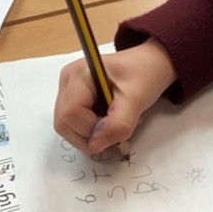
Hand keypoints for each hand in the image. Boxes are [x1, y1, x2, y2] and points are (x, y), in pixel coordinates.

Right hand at [53, 38, 176, 154]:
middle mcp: (67, 81)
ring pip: (66, 126)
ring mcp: (67, 90)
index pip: (71, 113)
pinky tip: (106, 121)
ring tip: (112, 124)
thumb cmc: (144, 74)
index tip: (116, 127)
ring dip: (88, 135)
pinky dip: (89, 130)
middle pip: (63, 122)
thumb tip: (95, 146)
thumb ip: (118, 124)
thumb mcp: (136, 99)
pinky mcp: (72, 99)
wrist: (149, 65)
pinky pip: (72, 124)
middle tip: (114, 130)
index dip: (91, 128)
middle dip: (88, 135)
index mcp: (79, 74)